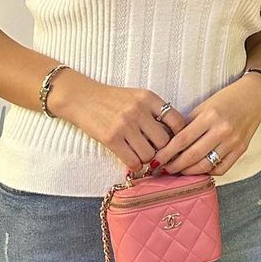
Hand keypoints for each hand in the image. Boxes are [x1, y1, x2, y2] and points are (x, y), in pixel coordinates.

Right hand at [51, 70, 187, 172]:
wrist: (81, 98)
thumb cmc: (112, 100)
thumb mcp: (138, 96)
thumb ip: (156, 110)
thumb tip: (174, 135)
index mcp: (149, 98)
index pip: (178, 121)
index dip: (179, 135)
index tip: (174, 141)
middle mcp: (139, 110)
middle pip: (165, 141)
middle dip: (162, 150)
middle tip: (156, 152)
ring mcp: (125, 125)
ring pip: (149, 154)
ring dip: (147, 159)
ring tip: (142, 154)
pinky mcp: (111, 139)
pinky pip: (133, 161)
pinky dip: (135, 165)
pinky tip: (132, 161)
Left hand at [154, 74, 260, 175]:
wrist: (254, 97)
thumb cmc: (226, 99)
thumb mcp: (204, 106)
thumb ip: (188, 124)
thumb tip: (170, 144)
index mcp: (210, 116)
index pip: (182, 140)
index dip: (166, 153)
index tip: (155, 160)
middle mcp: (222, 131)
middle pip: (192, 156)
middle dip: (174, 166)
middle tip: (162, 169)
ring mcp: (233, 142)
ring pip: (205, 165)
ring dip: (188, 172)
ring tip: (178, 171)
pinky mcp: (241, 150)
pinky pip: (221, 168)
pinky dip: (208, 172)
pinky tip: (199, 170)